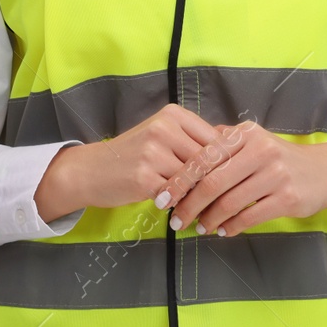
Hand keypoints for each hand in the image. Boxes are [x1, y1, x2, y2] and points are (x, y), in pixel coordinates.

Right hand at [36, 103, 230, 220]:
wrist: (91, 170)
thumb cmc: (133, 154)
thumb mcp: (164, 136)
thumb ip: (194, 139)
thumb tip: (235, 144)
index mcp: (174, 115)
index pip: (216, 139)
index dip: (229, 162)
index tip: (234, 180)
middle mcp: (165, 128)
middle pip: (209, 159)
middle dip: (217, 183)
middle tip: (224, 200)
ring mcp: (154, 152)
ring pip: (195, 179)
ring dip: (200, 197)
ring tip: (203, 208)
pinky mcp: (145, 177)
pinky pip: (177, 195)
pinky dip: (182, 205)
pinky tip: (180, 212)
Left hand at [161, 120, 326, 236]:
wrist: (322, 172)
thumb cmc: (278, 157)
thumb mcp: (252, 140)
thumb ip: (222, 142)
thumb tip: (182, 155)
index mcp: (246, 134)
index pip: (204, 157)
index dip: (180, 179)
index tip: (163, 196)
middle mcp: (260, 151)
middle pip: (212, 182)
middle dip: (189, 205)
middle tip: (175, 220)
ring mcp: (275, 175)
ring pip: (229, 202)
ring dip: (209, 219)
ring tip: (199, 227)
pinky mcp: (287, 198)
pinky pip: (250, 217)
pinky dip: (231, 227)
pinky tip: (223, 231)